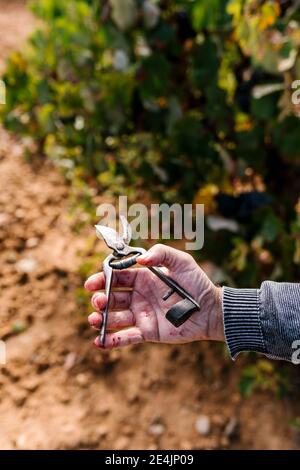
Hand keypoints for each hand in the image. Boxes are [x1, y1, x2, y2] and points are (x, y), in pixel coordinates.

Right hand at [84, 244, 223, 348]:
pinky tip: (99, 342)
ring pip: (115, 318)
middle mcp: (138, 296)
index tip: (91, 283)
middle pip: (112, 298)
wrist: (210, 310)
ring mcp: (141, 315)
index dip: (102, 279)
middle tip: (97, 301)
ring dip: (101, 320)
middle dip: (100, 299)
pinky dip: (112, 341)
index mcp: (142, 278)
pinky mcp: (147, 331)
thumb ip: (161, 253)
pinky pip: (126, 337)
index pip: (116, 277)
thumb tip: (140, 258)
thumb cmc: (196, 283)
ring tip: (94, 320)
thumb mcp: (181, 262)